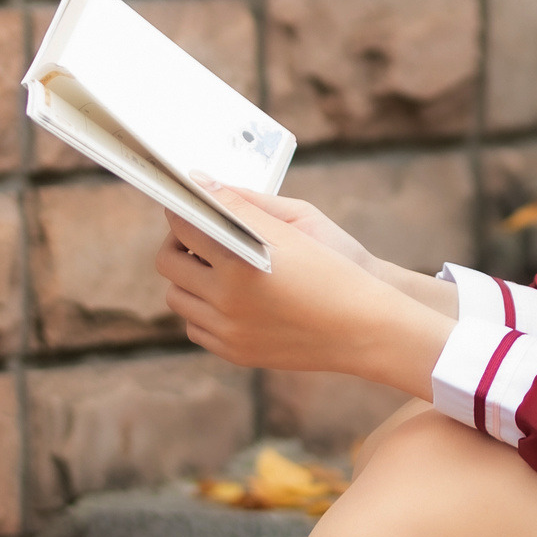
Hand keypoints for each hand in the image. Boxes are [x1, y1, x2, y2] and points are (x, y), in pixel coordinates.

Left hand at [157, 188, 452, 394]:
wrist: (367, 328)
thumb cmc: (337, 266)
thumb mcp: (296, 223)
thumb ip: (245, 203)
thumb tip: (203, 183)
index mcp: (239, 264)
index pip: (184, 227)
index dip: (181, 209)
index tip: (184, 202)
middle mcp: (226, 302)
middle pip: (169, 264)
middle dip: (176, 242)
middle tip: (197, 232)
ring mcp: (228, 332)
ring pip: (177, 299)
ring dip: (188, 277)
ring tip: (213, 264)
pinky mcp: (236, 353)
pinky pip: (196, 328)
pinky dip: (202, 310)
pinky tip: (227, 296)